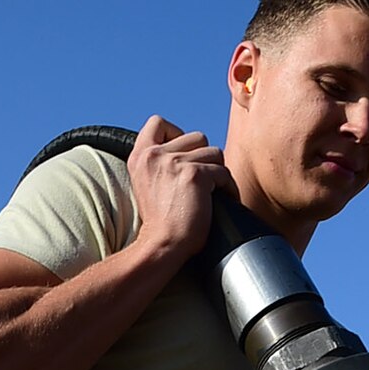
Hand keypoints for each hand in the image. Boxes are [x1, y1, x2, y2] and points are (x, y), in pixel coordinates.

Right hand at [127, 115, 235, 260]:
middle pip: (196, 136)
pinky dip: (228, 188)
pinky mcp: (195, 175)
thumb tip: (188, 149)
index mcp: (140, 156)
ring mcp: (175, 162)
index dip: (176, 133)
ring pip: (214, 152)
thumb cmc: (159, 225)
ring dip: (218, 172)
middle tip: (203, 181)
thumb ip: (160, 163)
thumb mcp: (148, 185)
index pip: (157, 122)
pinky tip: (223, 201)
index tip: (183, 156)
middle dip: (204, 157)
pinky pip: (224, 172)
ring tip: (213, 192)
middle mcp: (155, 155)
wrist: (161, 247)